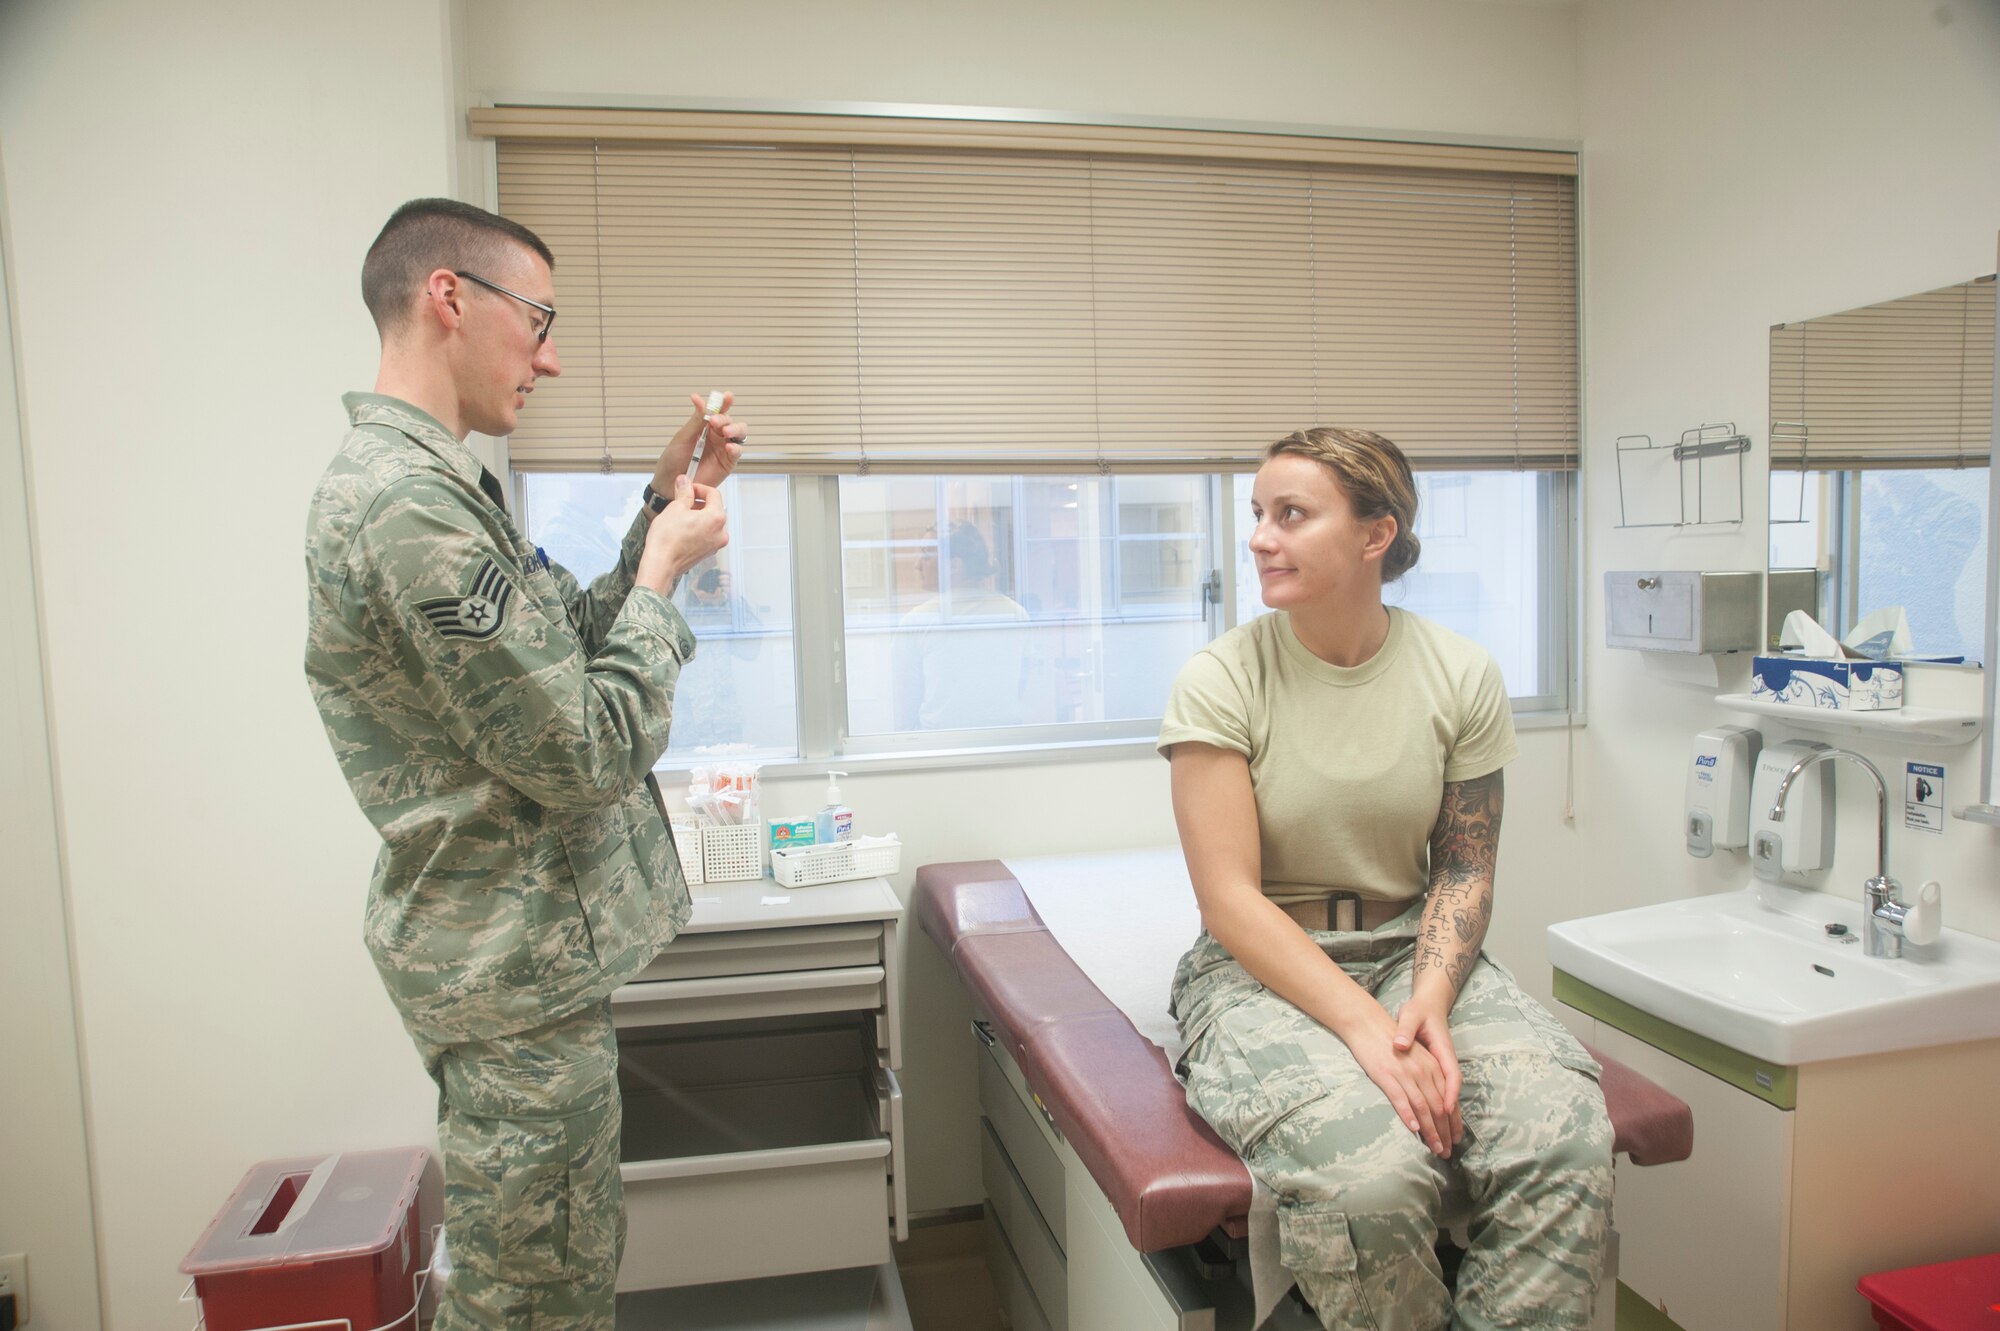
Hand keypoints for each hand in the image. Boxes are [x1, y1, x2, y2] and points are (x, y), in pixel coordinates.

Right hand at [637, 475, 728, 594]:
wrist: (661, 565)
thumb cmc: (667, 540)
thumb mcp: (675, 508)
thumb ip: (684, 492)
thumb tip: (685, 482)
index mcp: (717, 518)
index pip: (714, 494)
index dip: (699, 488)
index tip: (688, 488)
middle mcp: (721, 533)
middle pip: (713, 509)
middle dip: (698, 502)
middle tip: (682, 501)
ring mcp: (715, 545)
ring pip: (709, 522)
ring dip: (697, 516)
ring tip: (679, 516)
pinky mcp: (708, 553)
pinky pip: (706, 534)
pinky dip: (697, 528)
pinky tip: (682, 529)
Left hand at [650, 391, 747, 495]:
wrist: (670, 484)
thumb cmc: (673, 460)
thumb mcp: (683, 437)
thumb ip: (696, 419)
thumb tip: (700, 399)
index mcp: (705, 426)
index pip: (718, 411)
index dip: (724, 402)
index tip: (726, 396)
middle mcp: (716, 436)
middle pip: (731, 421)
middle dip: (726, 418)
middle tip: (716, 421)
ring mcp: (723, 449)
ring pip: (739, 434)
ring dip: (735, 430)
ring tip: (725, 432)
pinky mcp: (727, 463)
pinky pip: (736, 453)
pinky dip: (735, 448)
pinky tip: (728, 446)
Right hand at [1340, 998, 1457, 1157]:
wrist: (1368, 1024)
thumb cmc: (1390, 1041)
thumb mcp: (1416, 1056)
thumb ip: (1427, 1076)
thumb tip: (1435, 1102)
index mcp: (1432, 1066)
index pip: (1448, 1099)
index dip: (1453, 1122)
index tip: (1455, 1140)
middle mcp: (1423, 1071)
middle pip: (1439, 1107)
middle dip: (1444, 1132)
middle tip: (1446, 1152)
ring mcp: (1405, 1073)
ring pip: (1423, 1107)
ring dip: (1431, 1131)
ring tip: (1435, 1148)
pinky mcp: (1386, 1075)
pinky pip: (1400, 1099)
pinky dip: (1408, 1115)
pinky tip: (1413, 1130)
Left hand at [1392, 988, 1463, 1148]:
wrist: (1428, 1005)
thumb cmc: (1419, 1011)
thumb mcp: (1411, 1016)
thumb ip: (1406, 1030)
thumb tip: (1400, 1044)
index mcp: (1443, 1050)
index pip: (1451, 1075)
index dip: (1449, 1094)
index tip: (1445, 1111)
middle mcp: (1447, 1062)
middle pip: (1453, 1094)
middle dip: (1451, 1119)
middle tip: (1447, 1142)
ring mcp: (1444, 1068)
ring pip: (1451, 1098)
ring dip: (1452, 1121)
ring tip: (1450, 1144)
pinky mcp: (1439, 1072)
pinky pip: (1445, 1095)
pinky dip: (1446, 1113)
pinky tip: (1444, 1128)